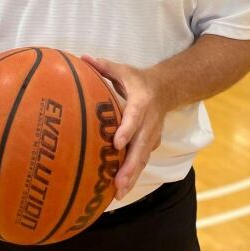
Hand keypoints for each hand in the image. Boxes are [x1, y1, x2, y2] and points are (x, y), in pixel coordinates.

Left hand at [83, 55, 167, 200]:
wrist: (167, 89)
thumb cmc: (137, 81)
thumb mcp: (123, 70)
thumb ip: (104, 66)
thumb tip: (82, 57)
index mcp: (141, 103)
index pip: (135, 117)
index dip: (127, 130)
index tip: (116, 143)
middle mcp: (149, 122)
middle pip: (141, 146)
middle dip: (130, 166)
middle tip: (118, 182)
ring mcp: (152, 135)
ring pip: (143, 158)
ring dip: (132, 176)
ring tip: (119, 193)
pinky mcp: (151, 144)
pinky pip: (142, 161)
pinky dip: (133, 175)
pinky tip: (120, 190)